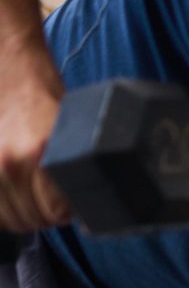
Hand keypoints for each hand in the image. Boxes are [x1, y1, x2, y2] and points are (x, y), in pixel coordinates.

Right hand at [0, 59, 66, 232]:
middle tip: (53, 202)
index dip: (68, 213)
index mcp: (41, 155)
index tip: (71, 206)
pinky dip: (3, 208)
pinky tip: (13, 194)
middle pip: (32, 219)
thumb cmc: (45, 96)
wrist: (8, 67)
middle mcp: (11, 163)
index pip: (56, 212)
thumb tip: (82, 206)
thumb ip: (75, 167)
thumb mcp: (73, 130)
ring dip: (24, 214)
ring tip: (33, 197)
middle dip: (47, 215)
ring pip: (9, 218)